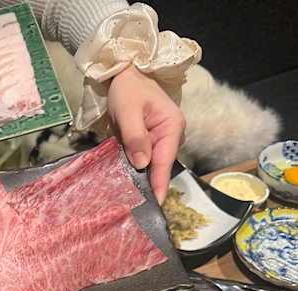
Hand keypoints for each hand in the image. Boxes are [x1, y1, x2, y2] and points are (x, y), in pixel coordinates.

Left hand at [107, 64, 185, 205]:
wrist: (125, 76)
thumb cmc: (128, 90)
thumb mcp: (128, 111)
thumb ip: (135, 137)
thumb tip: (142, 163)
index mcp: (172, 126)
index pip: (165, 161)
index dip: (160, 184)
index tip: (157, 203)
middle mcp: (171, 135)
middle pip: (159, 166)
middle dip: (148, 184)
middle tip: (135, 207)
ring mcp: (161, 140)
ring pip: (150, 165)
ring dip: (139, 178)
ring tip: (128, 198)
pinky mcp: (150, 142)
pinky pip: (143, 160)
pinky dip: (134, 169)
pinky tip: (126, 182)